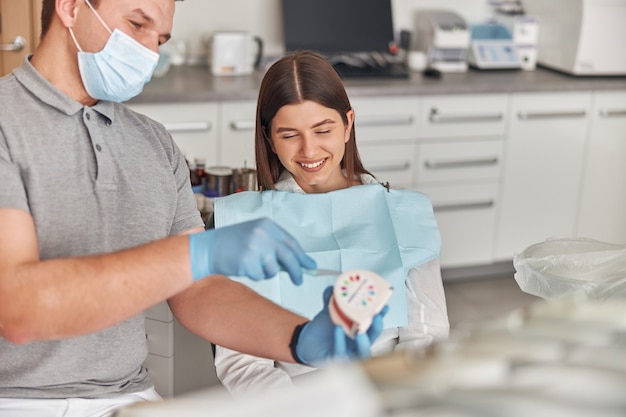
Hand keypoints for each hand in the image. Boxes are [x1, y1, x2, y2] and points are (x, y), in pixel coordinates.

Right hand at [188, 218, 315, 283]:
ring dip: (266, 272)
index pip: (291, 243)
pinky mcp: (248, 262)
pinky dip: (254, 275)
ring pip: (274, 270)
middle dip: (297, 271)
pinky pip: (260, 276)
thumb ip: (275, 245)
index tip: (310, 266)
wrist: (207, 248)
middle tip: (300, 280)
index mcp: (267, 225)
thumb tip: (297, 263)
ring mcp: (256, 248)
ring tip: (251, 264)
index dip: (302, 256)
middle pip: (289, 257)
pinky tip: (243, 267)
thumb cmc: (232, 243)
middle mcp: (263, 234)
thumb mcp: (255, 235)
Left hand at [294, 286, 387, 365]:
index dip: (381, 316)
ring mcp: (348, 353)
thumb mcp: (328, 310)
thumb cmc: (323, 328)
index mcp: (359, 330)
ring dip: (364, 343)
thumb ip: (331, 298)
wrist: (307, 340)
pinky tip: (338, 329)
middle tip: (376, 316)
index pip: (374, 324)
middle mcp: (357, 343)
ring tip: (360, 332)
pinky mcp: (335, 360)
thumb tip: (333, 288)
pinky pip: (340, 354)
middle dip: (376, 328)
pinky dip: (340, 341)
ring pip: (362, 353)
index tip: (384, 306)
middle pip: (372, 338)